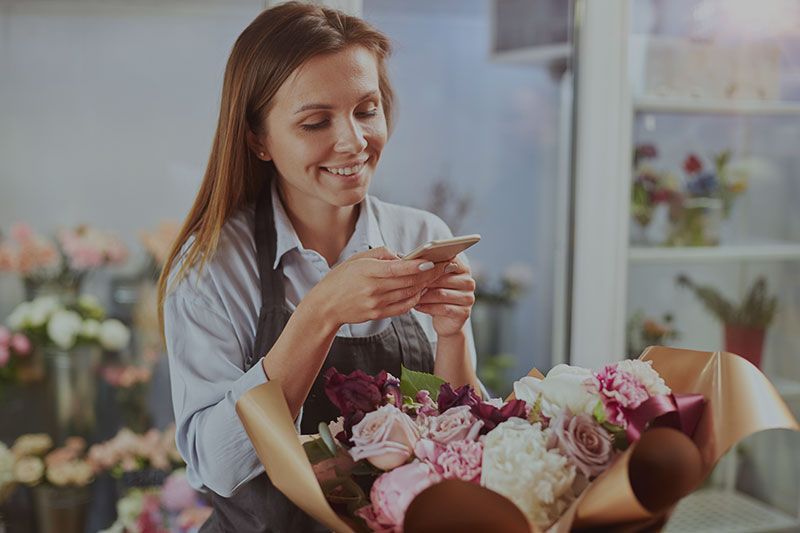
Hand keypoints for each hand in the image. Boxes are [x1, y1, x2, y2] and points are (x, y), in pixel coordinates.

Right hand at [303, 247, 450, 331]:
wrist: (325, 306)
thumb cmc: (341, 278)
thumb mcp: (357, 259)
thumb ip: (382, 254)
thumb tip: (404, 256)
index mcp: (367, 272)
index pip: (397, 269)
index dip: (417, 266)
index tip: (432, 261)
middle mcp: (373, 289)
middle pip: (408, 282)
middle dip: (429, 274)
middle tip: (444, 266)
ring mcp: (377, 304)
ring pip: (409, 294)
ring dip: (426, 285)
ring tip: (437, 276)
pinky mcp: (379, 314)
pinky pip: (404, 307)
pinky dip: (416, 298)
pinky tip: (422, 289)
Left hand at [413, 256, 475, 336]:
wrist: (446, 321)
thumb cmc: (436, 295)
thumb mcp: (432, 281)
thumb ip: (425, 268)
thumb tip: (402, 257)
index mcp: (463, 269)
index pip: (450, 259)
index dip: (433, 262)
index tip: (417, 264)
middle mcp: (469, 282)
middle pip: (444, 277)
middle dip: (424, 280)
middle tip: (408, 282)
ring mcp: (468, 298)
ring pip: (441, 294)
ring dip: (423, 295)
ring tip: (410, 295)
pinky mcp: (464, 313)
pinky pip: (443, 308)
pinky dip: (427, 307)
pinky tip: (416, 306)